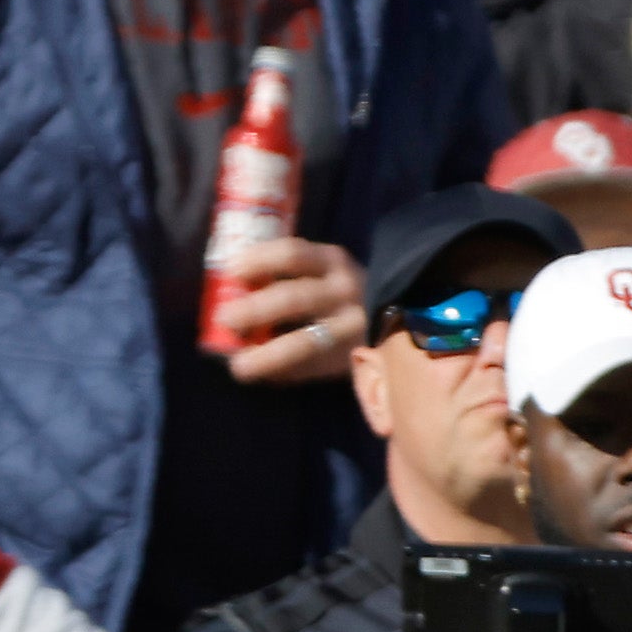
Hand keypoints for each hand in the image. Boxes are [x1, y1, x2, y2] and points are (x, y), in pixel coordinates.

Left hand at [217, 236, 368, 387]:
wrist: (407, 319)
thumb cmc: (347, 293)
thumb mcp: (327, 271)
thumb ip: (293, 274)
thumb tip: (232, 287)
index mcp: (332, 262)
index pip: (291, 254)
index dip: (257, 261)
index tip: (231, 271)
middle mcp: (345, 292)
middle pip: (292, 299)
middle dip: (253, 311)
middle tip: (224, 320)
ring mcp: (353, 328)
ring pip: (304, 343)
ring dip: (266, 356)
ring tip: (239, 367)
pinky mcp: (356, 357)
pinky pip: (314, 369)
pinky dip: (287, 375)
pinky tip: (267, 378)